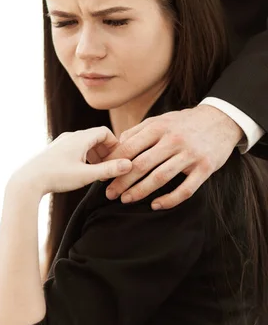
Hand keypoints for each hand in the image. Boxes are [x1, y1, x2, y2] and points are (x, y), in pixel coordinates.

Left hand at [13, 126, 132, 195]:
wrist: (28, 181)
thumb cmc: (57, 176)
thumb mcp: (86, 175)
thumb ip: (109, 170)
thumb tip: (129, 164)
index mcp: (80, 138)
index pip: (105, 132)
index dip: (115, 144)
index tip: (120, 158)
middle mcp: (70, 136)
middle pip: (95, 138)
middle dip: (106, 152)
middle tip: (112, 168)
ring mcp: (61, 143)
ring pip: (85, 144)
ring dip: (95, 156)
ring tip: (99, 172)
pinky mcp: (54, 151)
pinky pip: (75, 149)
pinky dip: (84, 158)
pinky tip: (84, 172)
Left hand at [91, 105, 242, 209]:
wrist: (221, 120)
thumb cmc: (185, 122)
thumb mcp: (161, 119)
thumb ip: (139, 131)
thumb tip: (117, 146)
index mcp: (159, 128)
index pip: (130, 147)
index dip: (114, 163)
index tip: (103, 175)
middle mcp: (173, 140)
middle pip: (141, 164)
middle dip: (122, 181)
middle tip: (109, 193)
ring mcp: (190, 154)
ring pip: (160, 177)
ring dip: (140, 191)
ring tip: (126, 200)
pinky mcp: (205, 168)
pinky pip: (185, 189)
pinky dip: (169, 199)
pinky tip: (155, 205)